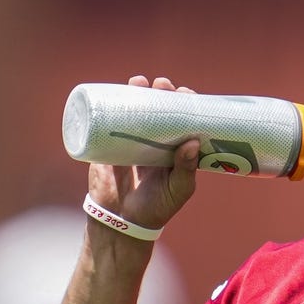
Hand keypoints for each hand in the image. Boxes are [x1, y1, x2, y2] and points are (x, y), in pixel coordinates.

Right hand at [87, 75, 199, 231]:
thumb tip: (193, 142)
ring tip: (140, 82)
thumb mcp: (178, 190)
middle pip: (160, 109)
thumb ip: (186, 169)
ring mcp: (132, 141)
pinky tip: (118, 91)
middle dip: (163, 94)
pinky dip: (113, 103)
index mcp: (175, 148)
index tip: (187, 94)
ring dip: (138, 92)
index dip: (186, 104)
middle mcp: (155, 141)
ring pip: (136, 110)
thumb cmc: (157, 208)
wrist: (121, 221)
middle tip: (164, 86)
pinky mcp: (109, 144)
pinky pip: (110, 120)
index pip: (183, 120)